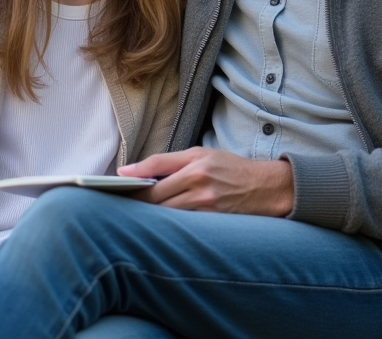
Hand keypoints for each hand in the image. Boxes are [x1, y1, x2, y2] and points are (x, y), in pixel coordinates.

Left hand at [118, 148, 293, 216]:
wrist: (266, 188)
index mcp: (195, 164)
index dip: (133, 177)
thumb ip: (167, 161)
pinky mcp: (211, 223)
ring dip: (148, 216)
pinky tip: (155, 226)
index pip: (155, 168)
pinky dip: (166, 226)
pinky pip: (180, 226)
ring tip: (133, 216)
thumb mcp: (201, 154)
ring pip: (165, 214)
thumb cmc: (230, 168)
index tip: (115, 181)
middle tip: (119, 203)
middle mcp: (199, 184)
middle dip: (136, 201)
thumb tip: (130, 170)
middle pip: (155, 196)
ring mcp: (206, 207)